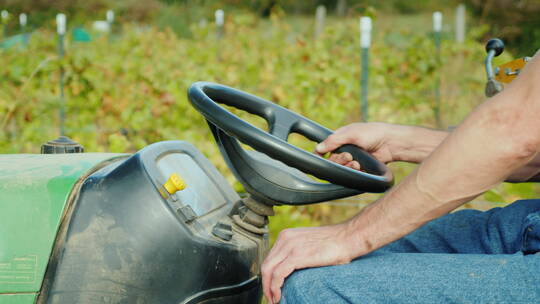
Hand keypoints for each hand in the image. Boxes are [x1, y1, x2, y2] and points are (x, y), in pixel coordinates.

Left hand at [261, 224, 357, 303]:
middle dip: (265, 284)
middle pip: (266, 265)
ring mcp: (290, 246)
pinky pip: (278, 275)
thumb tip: (290, 269)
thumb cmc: (334, 244)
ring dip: (269, 289)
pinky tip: (279, 296)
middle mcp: (285, 239)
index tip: (271, 288)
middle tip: (271, 297)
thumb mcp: (308, 244)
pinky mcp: (296, 256)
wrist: (348, 238)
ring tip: (274, 300)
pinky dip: (275, 288)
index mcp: (287, 236)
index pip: (269, 258)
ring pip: (268, 271)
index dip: (267, 276)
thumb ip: (296, 253)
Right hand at [316, 122, 445, 167]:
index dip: (323, 154)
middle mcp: (345, 149)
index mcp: (340, 138)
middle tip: (349, 156)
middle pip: (332, 160)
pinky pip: (351, 173)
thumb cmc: (372, 133)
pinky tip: (360, 167)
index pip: (324, 148)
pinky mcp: (360, 167)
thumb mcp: (351, 134)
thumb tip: (317, 149)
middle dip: (339, 160)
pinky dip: (353, 171)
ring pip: (341, 168)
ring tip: (356, 163)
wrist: (391, 143)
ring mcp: (352, 158)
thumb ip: (333, 140)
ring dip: (347, 166)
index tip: (323, 157)